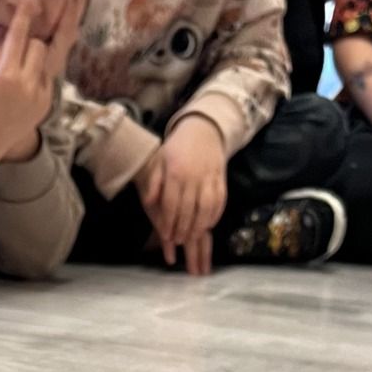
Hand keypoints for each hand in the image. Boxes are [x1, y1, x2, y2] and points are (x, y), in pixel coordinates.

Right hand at [0, 0, 83, 169]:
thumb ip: (1, 52)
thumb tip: (17, 31)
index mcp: (5, 75)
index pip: (17, 38)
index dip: (24, 16)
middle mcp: (25, 85)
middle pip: (40, 46)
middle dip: (43, 30)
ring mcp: (39, 95)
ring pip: (50, 59)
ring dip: (42, 48)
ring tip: (65, 15)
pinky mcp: (46, 102)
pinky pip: (49, 74)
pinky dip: (43, 65)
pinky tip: (42, 55)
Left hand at [138, 115, 226, 273]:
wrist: (203, 129)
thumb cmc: (177, 148)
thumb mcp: (160, 161)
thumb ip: (154, 182)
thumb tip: (149, 202)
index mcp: (175, 173)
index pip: (171, 204)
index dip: (168, 222)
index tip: (166, 236)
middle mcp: (193, 177)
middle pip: (188, 210)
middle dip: (182, 229)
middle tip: (178, 241)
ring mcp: (210, 178)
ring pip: (205, 209)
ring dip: (199, 226)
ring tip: (193, 238)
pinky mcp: (222, 179)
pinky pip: (220, 201)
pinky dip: (215, 215)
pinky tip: (209, 225)